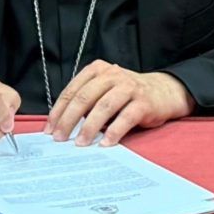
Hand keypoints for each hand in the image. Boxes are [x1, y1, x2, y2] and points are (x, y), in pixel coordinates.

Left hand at [47, 61, 192, 146]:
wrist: (163, 92)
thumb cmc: (127, 95)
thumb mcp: (104, 90)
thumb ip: (86, 101)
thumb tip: (61, 126)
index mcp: (98, 70)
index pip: (73, 90)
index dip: (58, 110)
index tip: (49, 129)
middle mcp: (113, 75)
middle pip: (85, 97)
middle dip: (69, 119)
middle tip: (60, 138)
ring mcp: (129, 87)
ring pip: (103, 106)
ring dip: (89, 127)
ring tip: (80, 143)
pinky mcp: (144, 102)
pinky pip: (125, 118)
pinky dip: (113, 132)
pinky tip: (105, 143)